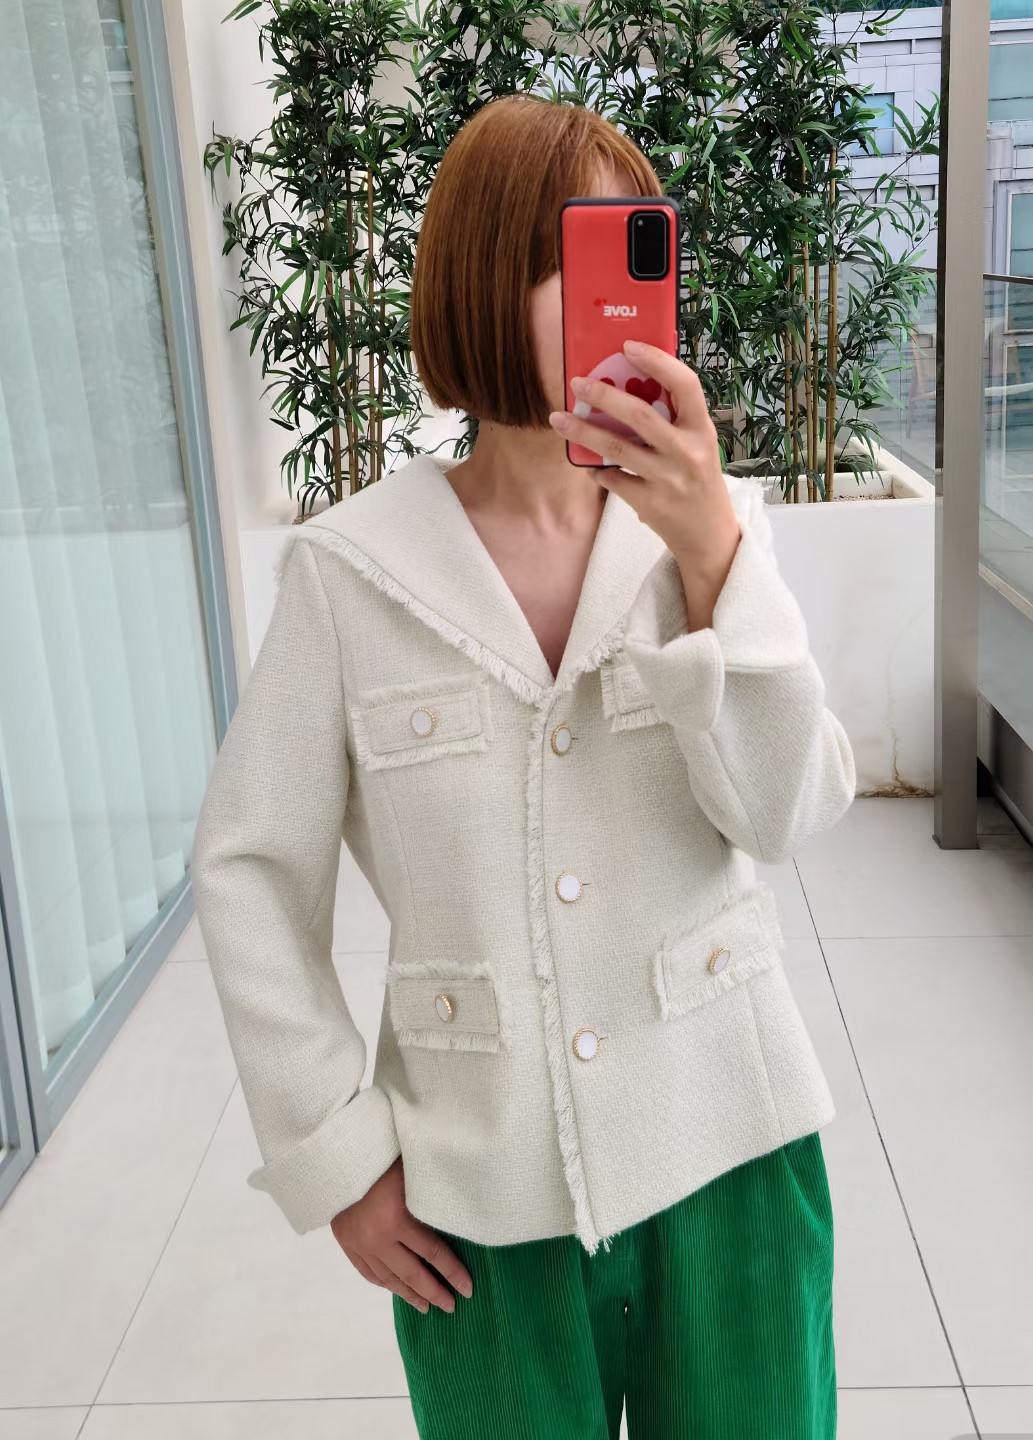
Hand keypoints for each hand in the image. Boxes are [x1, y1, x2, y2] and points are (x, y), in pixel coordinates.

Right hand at [330, 1155, 472, 1312]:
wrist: (339, 1158)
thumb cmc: (385, 1159)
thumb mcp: (413, 1174)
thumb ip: (432, 1198)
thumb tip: (462, 1215)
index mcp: (397, 1218)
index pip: (433, 1253)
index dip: (453, 1273)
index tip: (468, 1289)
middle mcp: (377, 1238)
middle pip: (413, 1273)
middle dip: (435, 1292)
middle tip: (451, 1307)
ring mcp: (359, 1244)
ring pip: (390, 1279)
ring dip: (410, 1295)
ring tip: (427, 1307)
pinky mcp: (347, 1244)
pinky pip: (369, 1273)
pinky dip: (385, 1284)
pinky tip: (397, 1290)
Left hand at [548, 339, 743, 628]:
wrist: (709, 535)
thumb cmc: (698, 479)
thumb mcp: (698, 444)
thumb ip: (672, 419)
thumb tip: (627, 383)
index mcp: (702, 429)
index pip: (685, 384)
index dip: (657, 361)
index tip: (628, 345)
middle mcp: (687, 452)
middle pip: (640, 415)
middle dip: (603, 395)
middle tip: (577, 383)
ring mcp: (668, 479)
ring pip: (618, 448)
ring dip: (583, 431)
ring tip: (559, 418)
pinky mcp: (650, 503)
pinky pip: (612, 479)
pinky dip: (597, 470)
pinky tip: (589, 464)